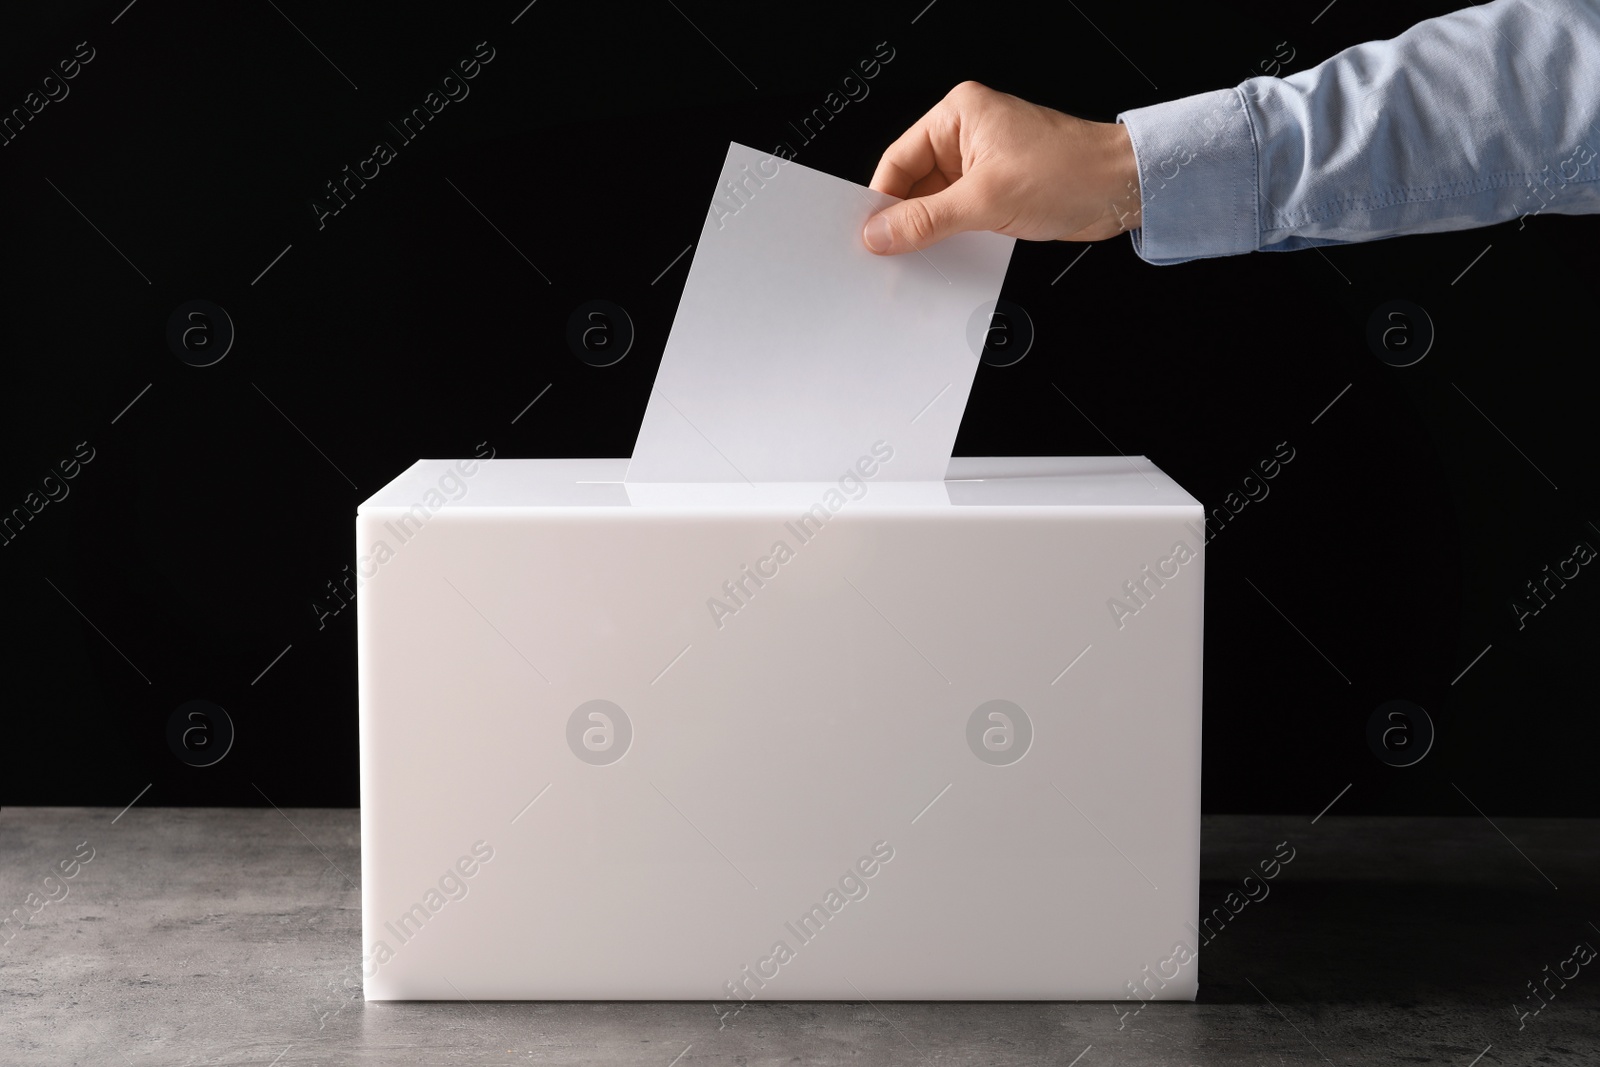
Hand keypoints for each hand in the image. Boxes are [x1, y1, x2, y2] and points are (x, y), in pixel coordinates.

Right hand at [862, 80, 1140, 254]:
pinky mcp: (998, 190)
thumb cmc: (1073, 171)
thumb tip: (882, 232)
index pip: (898, 159)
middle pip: (914, 183)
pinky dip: (952, 237)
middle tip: (891, 252)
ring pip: (936, 204)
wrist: (1123, 189)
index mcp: (958, 114)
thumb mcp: (986, 199)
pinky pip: (960, 216)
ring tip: (921, 258)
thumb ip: (927, 220)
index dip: (881, 199)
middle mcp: (968, 134)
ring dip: (930, 232)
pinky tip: (947, 257)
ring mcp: (983, 164)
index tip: (870, 234)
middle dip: (905, 219)